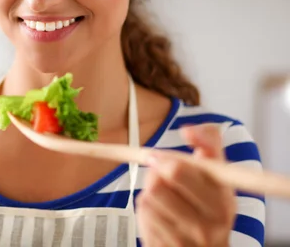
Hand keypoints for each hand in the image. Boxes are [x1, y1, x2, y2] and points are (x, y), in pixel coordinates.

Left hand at [136, 124, 235, 246]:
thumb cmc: (208, 207)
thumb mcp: (217, 177)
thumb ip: (209, 145)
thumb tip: (189, 130)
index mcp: (223, 201)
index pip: (184, 169)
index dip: (170, 156)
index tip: (166, 150)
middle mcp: (208, 224)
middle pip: (160, 181)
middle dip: (156, 173)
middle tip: (160, 174)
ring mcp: (186, 239)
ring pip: (148, 197)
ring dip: (150, 193)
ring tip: (165, 199)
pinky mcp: (164, 246)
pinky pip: (142, 214)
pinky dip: (146, 211)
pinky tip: (160, 216)